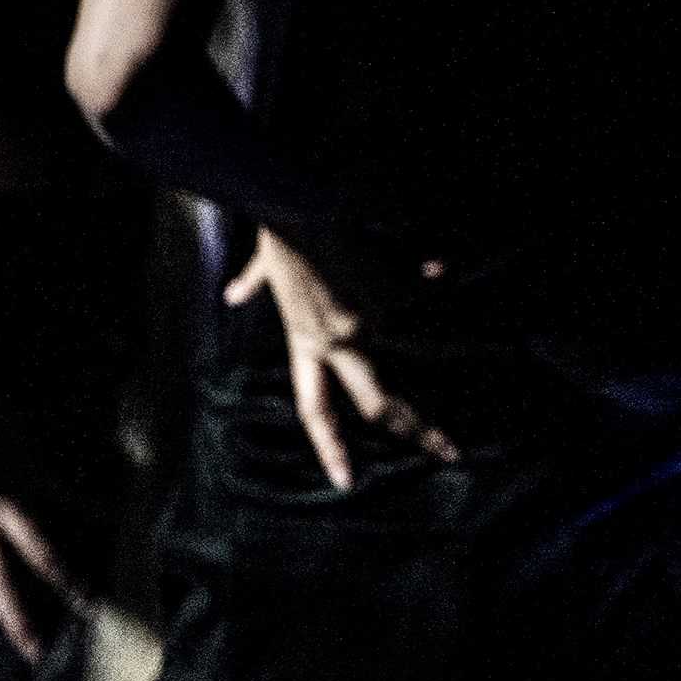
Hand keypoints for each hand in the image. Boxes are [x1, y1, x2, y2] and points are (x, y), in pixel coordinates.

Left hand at [224, 227, 459, 489]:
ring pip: (403, 339)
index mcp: (306, 340)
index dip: (330, 446)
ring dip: (421, 328)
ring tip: (437, 320)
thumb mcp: (266, 265)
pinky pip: (418, 283)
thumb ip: (253, 284)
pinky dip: (428, 271)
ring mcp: (367, 318)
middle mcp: (338, 339)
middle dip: (417, 430)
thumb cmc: (281, 229)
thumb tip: (233, 295)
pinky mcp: (390, 288)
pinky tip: (440, 268)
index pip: (315, 407)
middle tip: (448, 451)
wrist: (297, 202)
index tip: (346, 478)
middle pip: (377, 401)